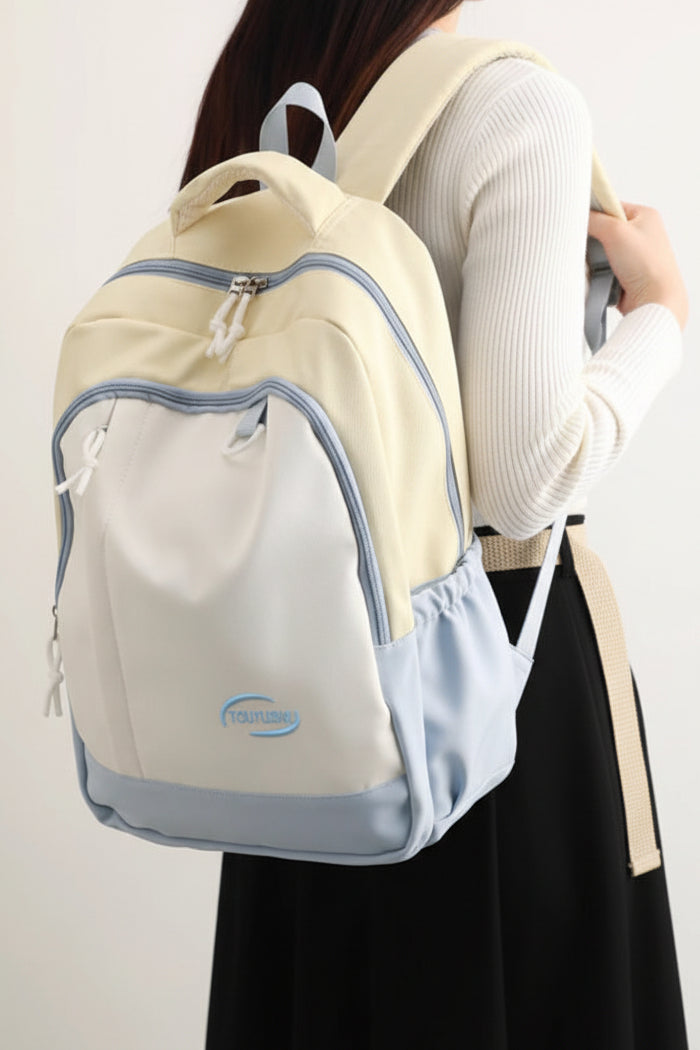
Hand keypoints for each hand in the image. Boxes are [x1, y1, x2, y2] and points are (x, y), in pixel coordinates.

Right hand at [588, 201, 688, 330]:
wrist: (654, 300)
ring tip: (597, 263)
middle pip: (604, 228)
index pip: (610, 205)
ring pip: (602, 249)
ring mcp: (634, 255)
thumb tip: (580, 217)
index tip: (579, 219)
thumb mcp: (616, 232)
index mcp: (644, 216)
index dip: (594, 212)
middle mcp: (641, 234)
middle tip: (588, 244)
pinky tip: (599, 275)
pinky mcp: (626, 273)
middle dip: (593, 238)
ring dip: (594, 257)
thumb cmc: (646, 266)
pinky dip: (597, 271)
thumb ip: (594, 220)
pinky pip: (603, 266)